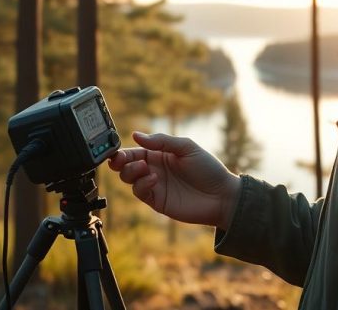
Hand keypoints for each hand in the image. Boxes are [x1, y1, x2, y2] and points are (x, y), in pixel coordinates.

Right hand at [107, 131, 241, 229]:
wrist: (222, 196)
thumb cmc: (208, 169)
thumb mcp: (186, 148)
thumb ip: (162, 141)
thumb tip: (135, 135)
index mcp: (160, 154)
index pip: (134, 151)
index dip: (122, 151)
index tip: (115, 151)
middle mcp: (154, 169)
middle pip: (126, 165)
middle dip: (119, 162)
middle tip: (120, 160)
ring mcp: (154, 186)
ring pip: (129, 179)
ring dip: (131, 171)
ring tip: (145, 168)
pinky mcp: (157, 201)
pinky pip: (140, 192)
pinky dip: (142, 184)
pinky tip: (154, 179)